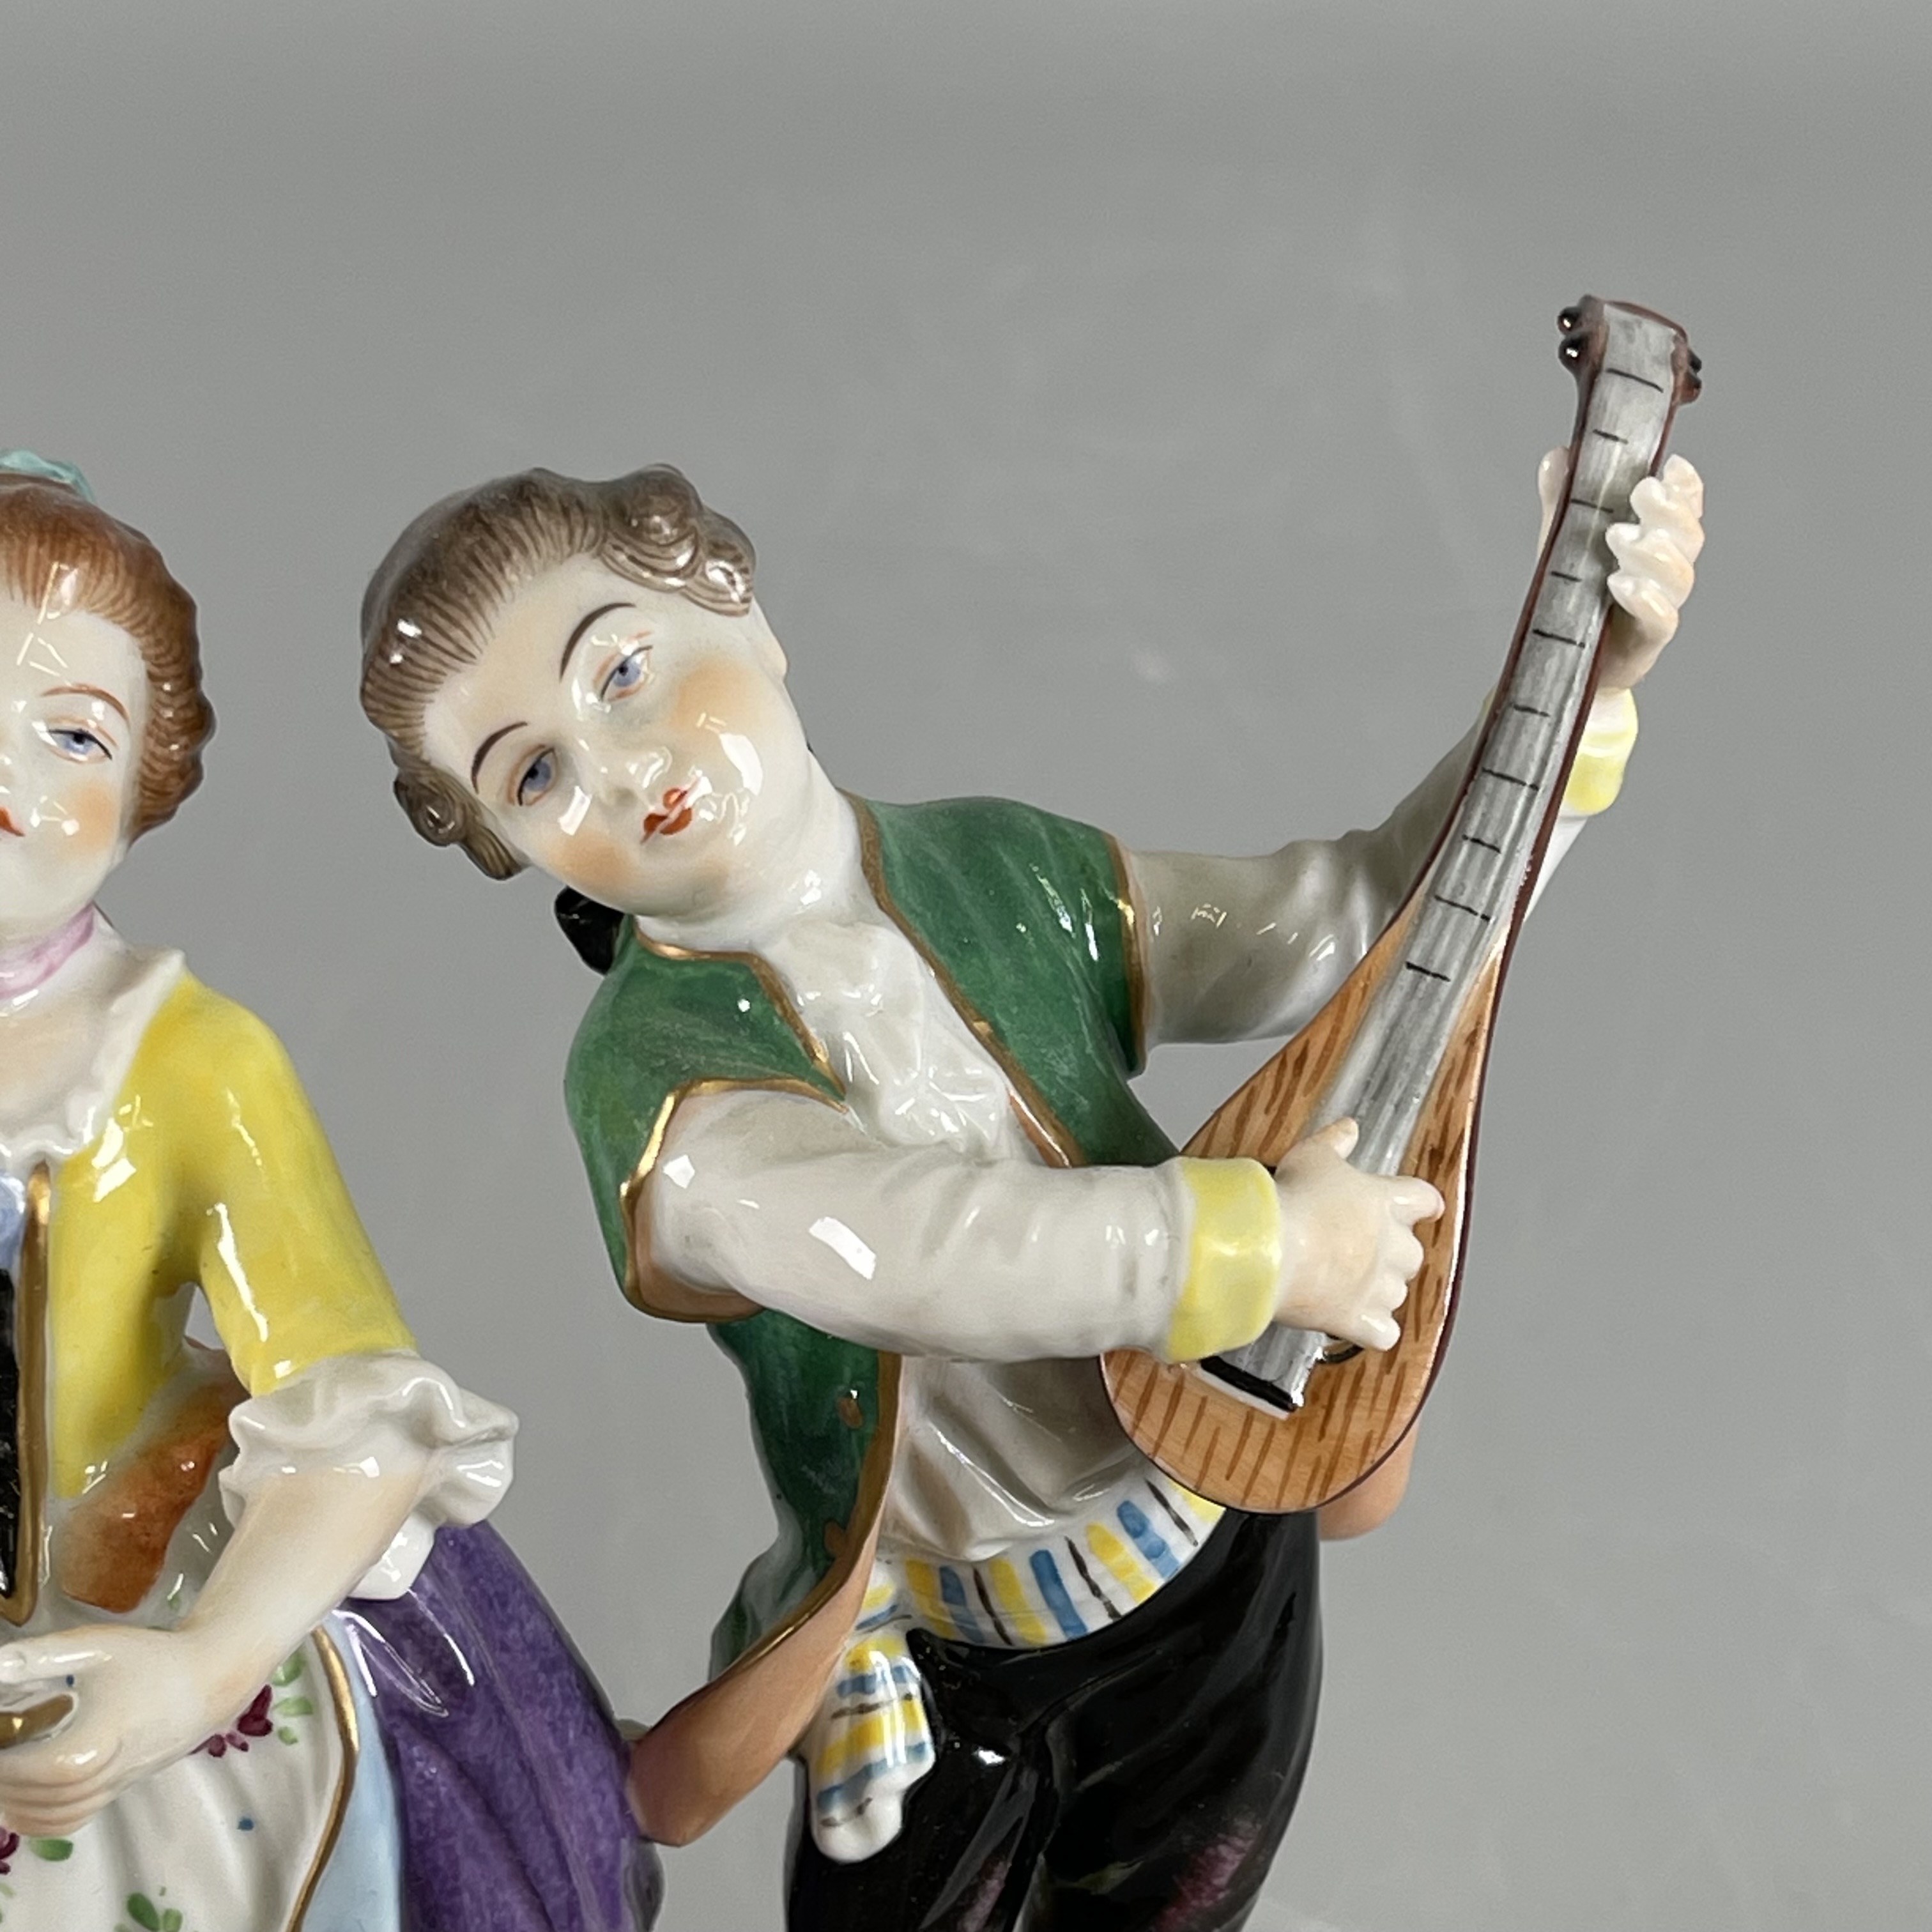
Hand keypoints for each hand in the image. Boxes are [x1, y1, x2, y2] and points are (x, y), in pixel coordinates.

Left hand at [0, 1625, 233, 1835]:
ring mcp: (117, 1783)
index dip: (10, 1765)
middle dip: (8, 1783)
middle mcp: (113, 1770)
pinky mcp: (120, 1787)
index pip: (49, 1770)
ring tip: (4, 1777)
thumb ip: (45, 1656)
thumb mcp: (99, 1646)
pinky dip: (42, 1820)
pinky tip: (24, 1801)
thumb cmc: (155, 1659)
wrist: (211, 1677)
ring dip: (21, 1804)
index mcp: (106, 1737)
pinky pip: (74, 1819)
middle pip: (49, 1798)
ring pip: (59, 1815)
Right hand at [1272, 1118, 1442, 1349]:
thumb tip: (1349, 1129)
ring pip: (1398, 1293)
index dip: (1425, 1204)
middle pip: (1413, 1253)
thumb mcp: (1311, 1156)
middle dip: (1395, 1253)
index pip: (1424, 1200)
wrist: (1270, 1249)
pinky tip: (1357, 1323)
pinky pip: (1384, 1333)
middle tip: (1365, 1248)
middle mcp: (1391, 1246)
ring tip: (1351, 1283)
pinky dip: (1374, 1330)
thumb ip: (1335, 1143)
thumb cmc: (1292, 1200)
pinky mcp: (1359, 1319)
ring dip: (1381, 1290)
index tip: (1426, 1207)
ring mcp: (1378, 1285)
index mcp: (1385, 1202)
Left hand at [1537, 449, 1704, 695]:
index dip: (1686, 487)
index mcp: (1655, 542)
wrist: (1568, 664)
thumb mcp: (1564, 546)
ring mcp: (1661, 607)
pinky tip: (1622, 585)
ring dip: (1653, 552)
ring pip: (1679, 576)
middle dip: (1670, 510)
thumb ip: (1563, 503)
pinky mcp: (1646, 642)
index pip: (1685, 509)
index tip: (1672, 465)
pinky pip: (1662, 620)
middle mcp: (1666, 572)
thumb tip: (1560, 456)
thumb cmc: (1576, 599)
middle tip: (1642, 492)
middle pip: (1688, 537)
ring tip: (1618, 538)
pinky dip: (1646, 600)